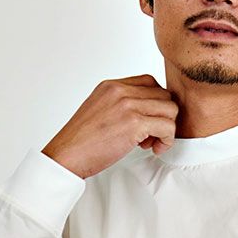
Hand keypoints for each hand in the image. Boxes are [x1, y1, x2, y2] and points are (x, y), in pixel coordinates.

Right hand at [43, 74, 178, 178]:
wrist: (67, 155)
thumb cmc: (81, 140)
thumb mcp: (99, 110)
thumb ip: (119, 104)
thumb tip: (142, 111)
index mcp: (111, 86)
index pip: (149, 82)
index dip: (155, 103)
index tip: (148, 120)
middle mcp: (120, 91)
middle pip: (164, 95)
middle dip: (162, 116)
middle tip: (151, 135)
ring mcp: (128, 106)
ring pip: (170, 109)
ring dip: (166, 128)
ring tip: (151, 142)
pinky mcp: (134, 124)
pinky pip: (167, 127)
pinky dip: (166, 140)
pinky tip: (154, 148)